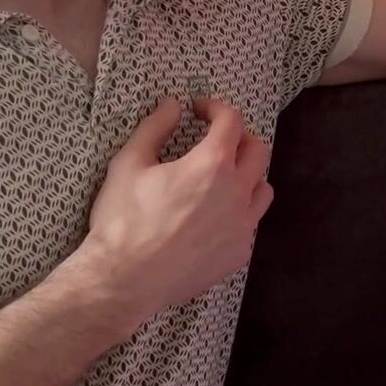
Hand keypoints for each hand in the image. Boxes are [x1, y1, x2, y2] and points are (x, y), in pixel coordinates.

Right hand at [71, 96, 273, 324]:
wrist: (124, 281)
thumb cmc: (122, 219)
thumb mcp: (129, 163)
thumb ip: (155, 127)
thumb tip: (173, 104)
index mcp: (212, 164)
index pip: (231, 121)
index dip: (215, 108)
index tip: (198, 110)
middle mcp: (237, 193)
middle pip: (258, 150)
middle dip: (238, 137)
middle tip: (214, 140)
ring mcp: (243, 227)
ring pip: (263, 189)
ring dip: (247, 175)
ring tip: (221, 179)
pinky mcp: (239, 255)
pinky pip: (250, 225)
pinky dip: (238, 213)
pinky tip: (213, 218)